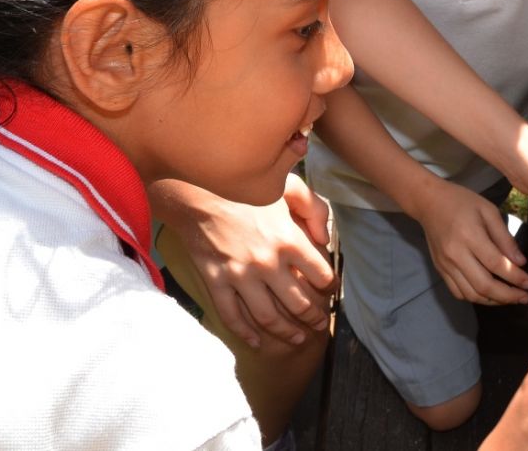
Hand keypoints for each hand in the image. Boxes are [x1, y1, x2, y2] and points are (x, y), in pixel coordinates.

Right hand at [157, 173, 336, 347]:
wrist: (197, 189)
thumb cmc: (245, 186)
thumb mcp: (288, 184)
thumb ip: (313, 207)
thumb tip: (325, 238)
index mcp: (288, 239)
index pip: (320, 274)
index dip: (329, 286)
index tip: (330, 290)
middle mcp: (267, 263)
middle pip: (298, 303)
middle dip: (314, 317)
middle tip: (320, 324)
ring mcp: (240, 276)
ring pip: (269, 318)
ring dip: (286, 332)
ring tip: (298, 338)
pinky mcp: (217, 282)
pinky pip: (232, 316)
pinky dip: (245, 334)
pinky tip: (256, 342)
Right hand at [409, 178, 527, 304]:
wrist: (428, 202)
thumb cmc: (461, 202)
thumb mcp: (488, 210)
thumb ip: (504, 237)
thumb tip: (520, 262)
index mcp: (470, 236)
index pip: (496, 264)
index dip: (515, 277)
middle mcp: (456, 255)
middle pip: (484, 285)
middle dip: (508, 296)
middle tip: (524, 297)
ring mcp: (446, 265)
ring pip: (471, 294)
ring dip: (494, 301)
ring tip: (510, 298)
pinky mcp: (440, 270)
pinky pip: (458, 293)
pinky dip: (476, 298)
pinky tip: (489, 295)